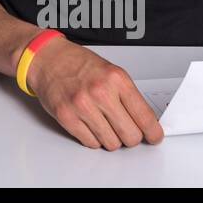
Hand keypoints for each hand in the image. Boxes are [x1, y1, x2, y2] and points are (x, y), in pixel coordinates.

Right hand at [25, 37, 163, 149]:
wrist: (48, 58)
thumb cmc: (78, 64)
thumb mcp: (111, 72)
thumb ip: (128, 96)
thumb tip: (145, 122)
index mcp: (116, 79)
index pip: (145, 117)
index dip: (153, 132)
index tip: (154, 137)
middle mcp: (100, 92)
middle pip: (130, 136)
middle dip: (131, 137)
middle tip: (126, 130)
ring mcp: (82, 106)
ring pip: (111, 143)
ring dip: (111, 139)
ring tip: (104, 124)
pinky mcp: (67, 117)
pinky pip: (91, 143)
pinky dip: (93, 139)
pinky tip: (90, 125)